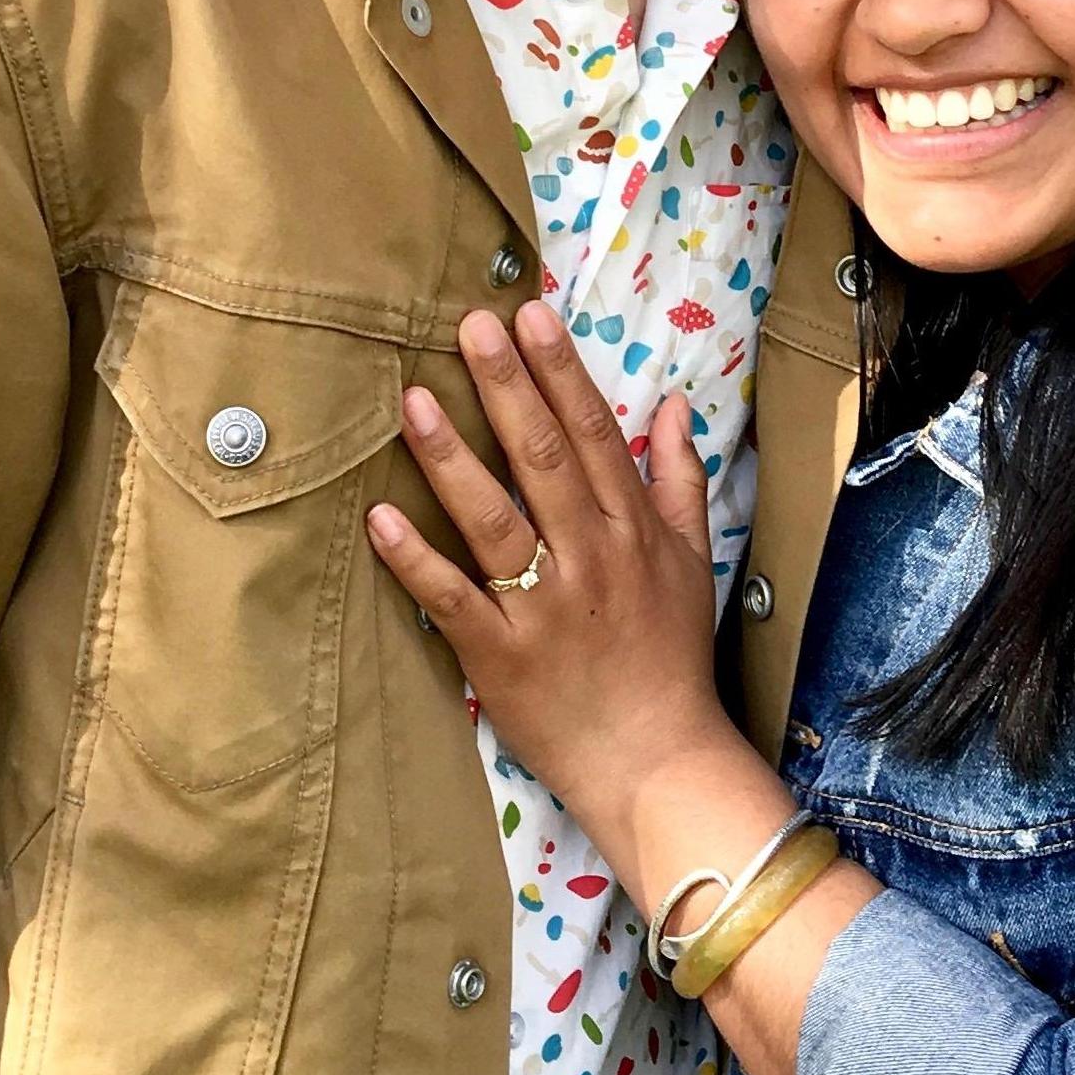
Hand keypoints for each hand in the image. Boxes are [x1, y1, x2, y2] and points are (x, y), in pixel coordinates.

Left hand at [366, 306, 741, 872]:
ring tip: (414, 400)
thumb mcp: (692, 559)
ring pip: (493, 519)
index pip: (593, 433)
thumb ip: (680, 478)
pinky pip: (453, 597)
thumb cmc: (669, 657)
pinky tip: (381, 514)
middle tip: (470, 325)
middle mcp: (588, 556)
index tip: (529, 315)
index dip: (560, 371)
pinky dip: (416, 557)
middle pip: (543, 458)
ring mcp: (543, 607)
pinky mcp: (500, 656)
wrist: (655, 759)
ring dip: (451, 457)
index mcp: (630, 529)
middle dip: (507, 388)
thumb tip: (671, 404)